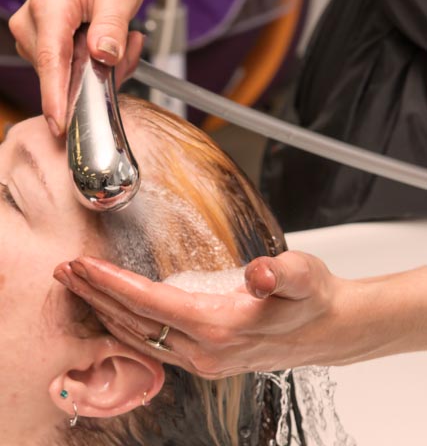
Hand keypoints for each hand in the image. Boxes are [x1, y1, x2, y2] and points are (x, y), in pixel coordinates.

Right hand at [9, 0, 145, 136]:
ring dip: (102, 67)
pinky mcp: (40, 46)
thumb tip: (103, 55)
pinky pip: (70, 71)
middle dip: (103, 72)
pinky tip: (109, 44)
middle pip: (64, 73)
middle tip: (132, 44)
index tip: (61, 123)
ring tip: (122, 36)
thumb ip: (113, 24)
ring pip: (69, 75)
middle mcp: (32, 22)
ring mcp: (33, 36)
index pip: (51, 58)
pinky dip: (95, 65)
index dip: (56, 94)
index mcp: (50, 5)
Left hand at [53, 250, 373, 377]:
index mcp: (221, 327)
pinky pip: (154, 344)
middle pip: (136, 323)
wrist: (330, 330)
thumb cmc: (313, 299)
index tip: (86, 265)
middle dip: (97, 296)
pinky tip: (115, 313)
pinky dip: (127, 326)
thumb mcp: (304, 277)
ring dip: (106, 311)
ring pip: (140, 338)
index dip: (115, 284)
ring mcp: (204, 360)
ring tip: (81, 288)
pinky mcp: (206, 358)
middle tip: (66, 272)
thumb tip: (259, 273)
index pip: (153, 304)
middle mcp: (206, 351)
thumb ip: (281, 273)